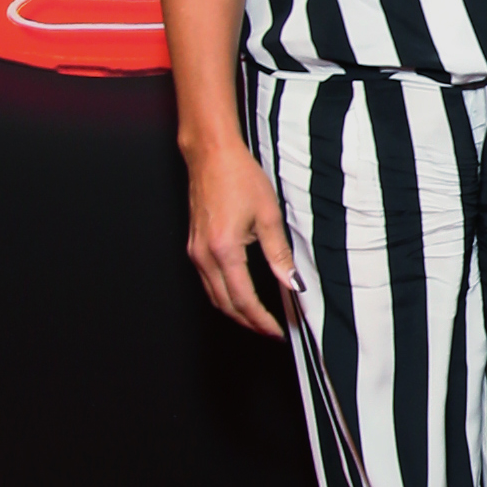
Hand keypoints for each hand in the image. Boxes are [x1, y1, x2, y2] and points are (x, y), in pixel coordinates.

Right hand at [184, 138, 297, 338]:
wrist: (211, 155)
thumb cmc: (239, 177)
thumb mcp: (268, 215)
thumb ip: (279, 254)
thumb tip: (293, 283)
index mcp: (224, 250)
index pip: (243, 300)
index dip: (261, 320)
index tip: (277, 331)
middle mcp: (204, 256)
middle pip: (225, 304)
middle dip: (249, 322)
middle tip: (271, 330)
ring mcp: (195, 252)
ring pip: (214, 296)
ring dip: (236, 311)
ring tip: (259, 318)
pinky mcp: (193, 246)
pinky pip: (208, 281)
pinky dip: (224, 295)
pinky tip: (241, 295)